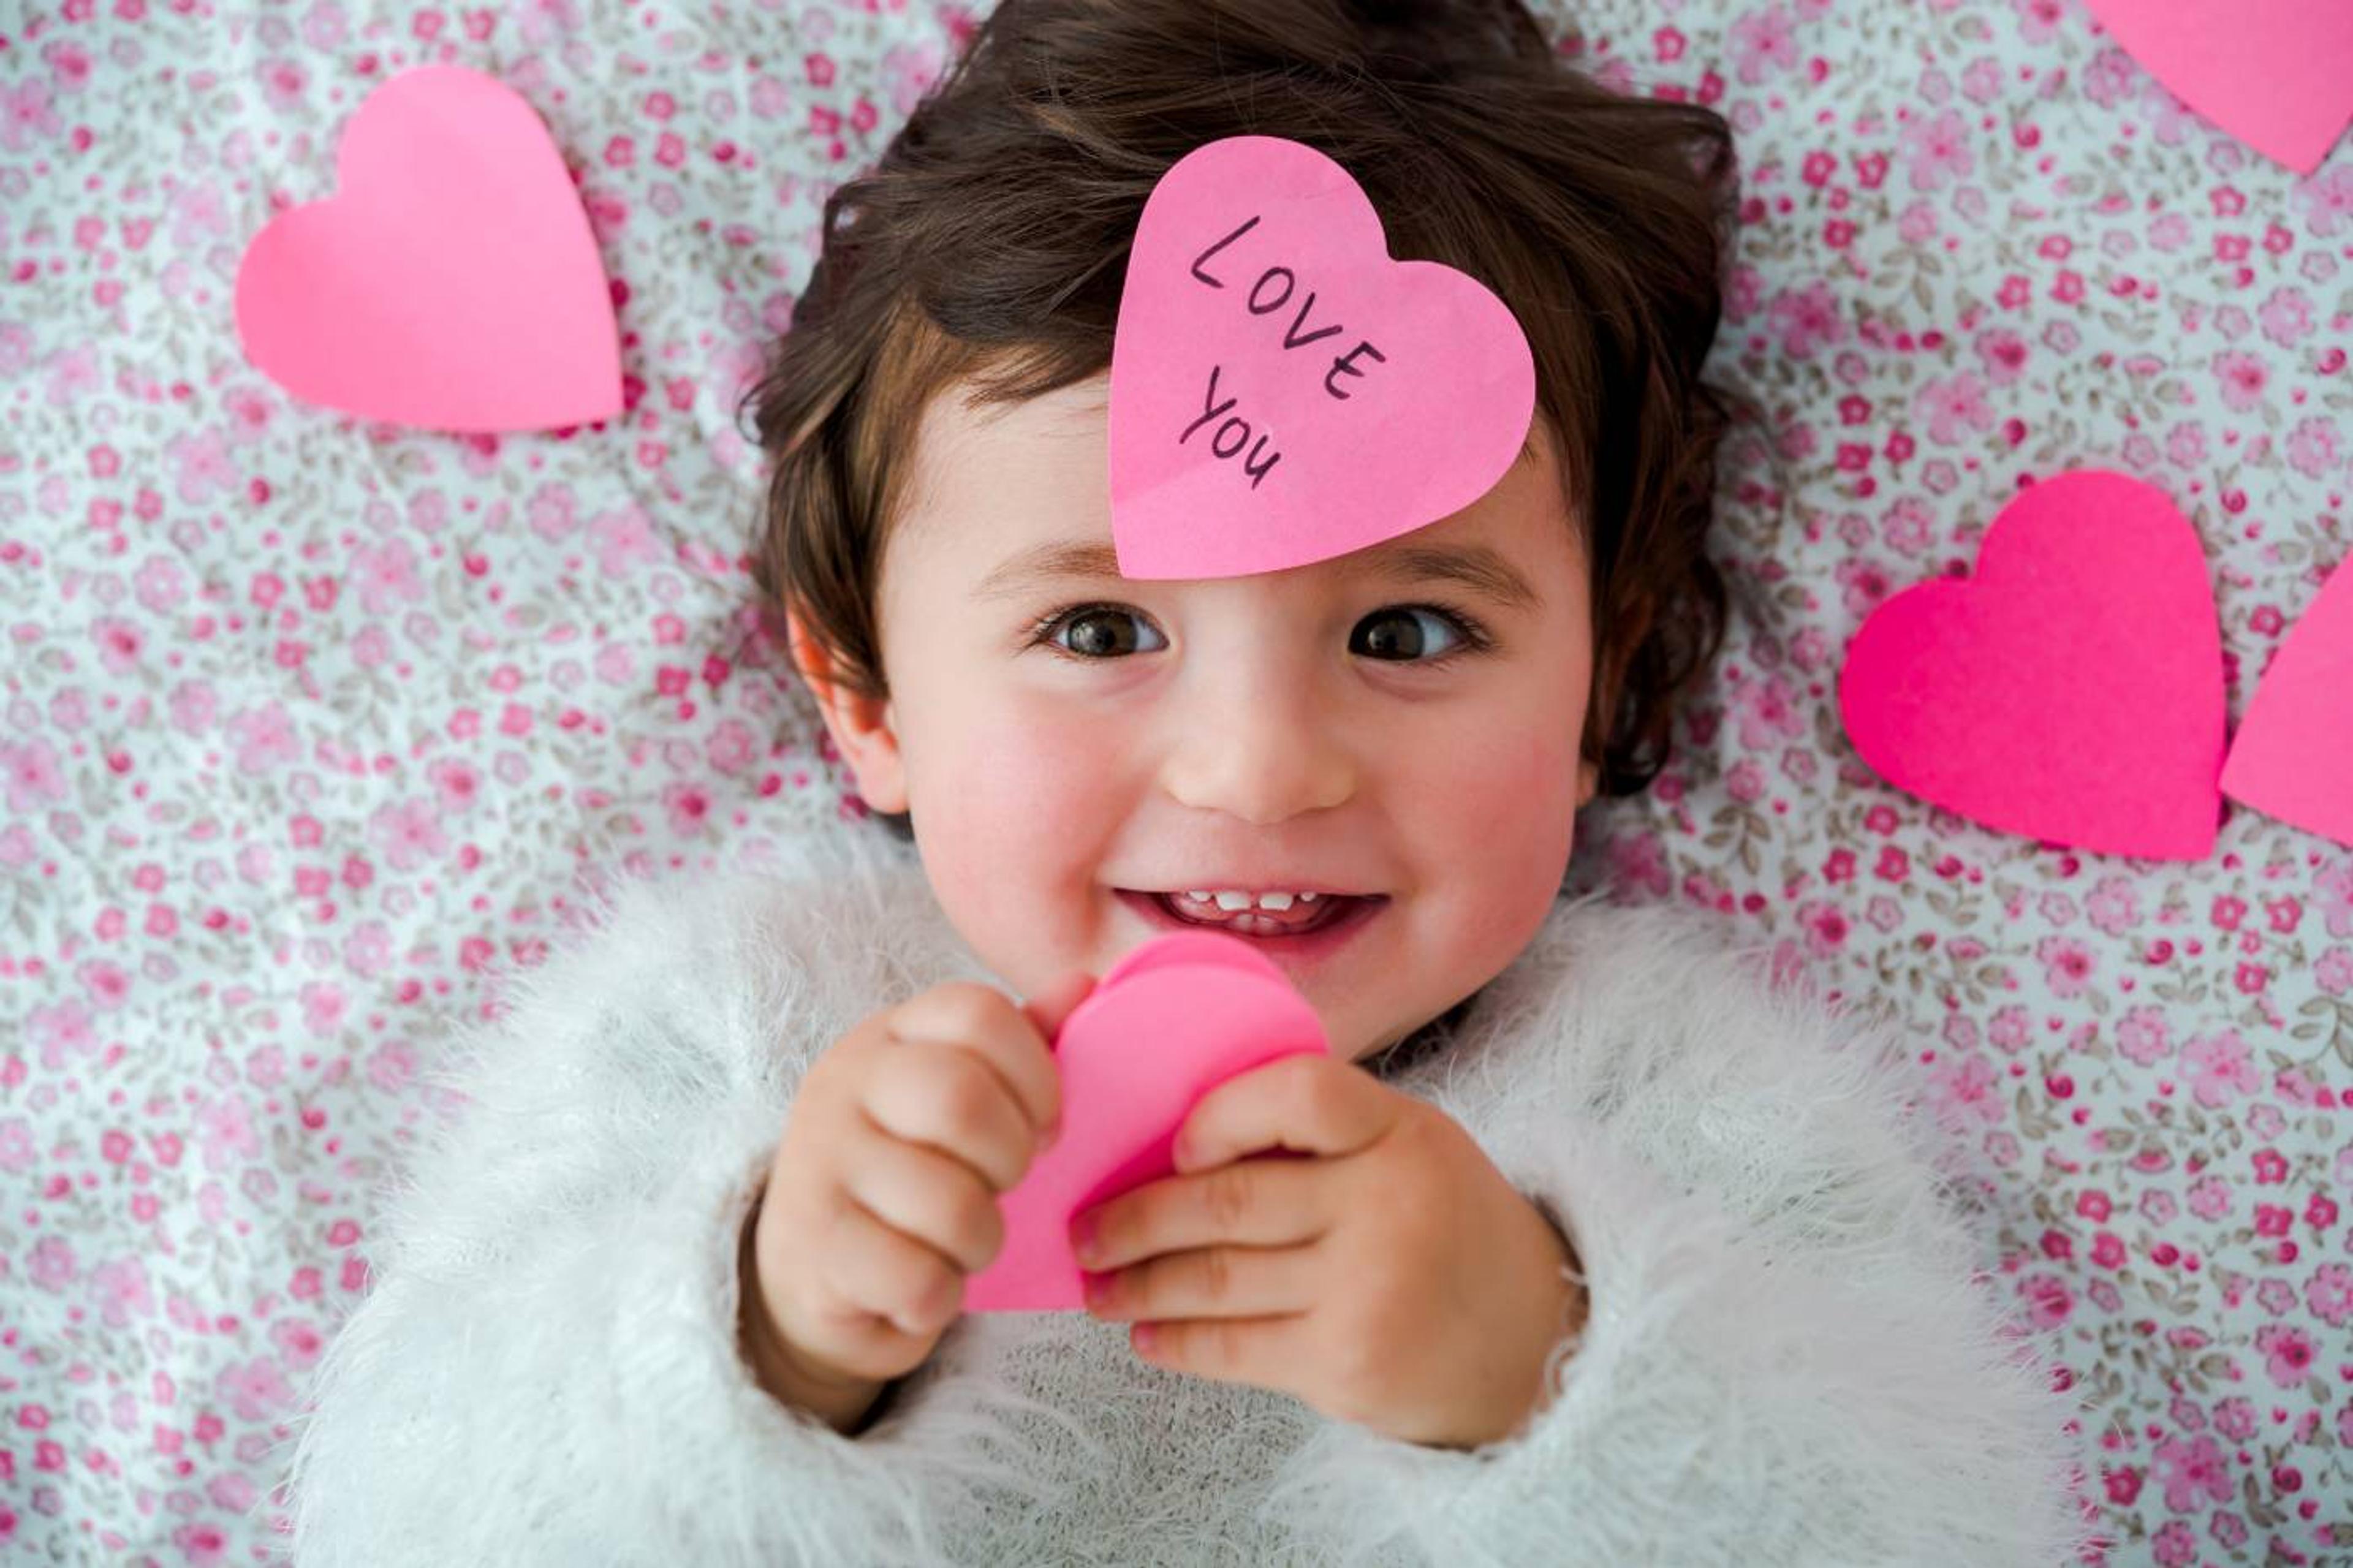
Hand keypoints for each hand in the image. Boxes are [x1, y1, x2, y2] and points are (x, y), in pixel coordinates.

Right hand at [747, 970, 1096, 1403]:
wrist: (812, 1272)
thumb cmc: (910, 1171)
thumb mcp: (959, 1095)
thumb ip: (1020, 1045)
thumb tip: (1083, 986)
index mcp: (890, 1035)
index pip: (980, 1013)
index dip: (1037, 1075)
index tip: (1046, 1127)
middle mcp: (844, 1084)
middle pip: (963, 1099)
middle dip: (1010, 1159)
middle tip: (1001, 1186)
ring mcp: (819, 1162)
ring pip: (951, 1204)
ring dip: (982, 1240)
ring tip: (963, 1241)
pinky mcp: (812, 1245)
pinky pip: (917, 1277)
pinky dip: (940, 1294)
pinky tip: (924, 1282)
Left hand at [1068, 1054, 1588, 1449]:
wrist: (1534, 1338)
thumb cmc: (1443, 1221)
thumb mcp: (1408, 1145)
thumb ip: (1319, 1131)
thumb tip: (1173, 1139)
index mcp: (1399, 1132)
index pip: (1298, 1094)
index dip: (1220, 1115)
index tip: (1172, 1146)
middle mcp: (1387, 1205)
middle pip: (1226, 1204)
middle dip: (1133, 1220)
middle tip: (1082, 1229)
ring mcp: (1367, 1289)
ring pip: (1214, 1281)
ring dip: (1136, 1285)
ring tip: (1097, 1287)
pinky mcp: (1348, 1364)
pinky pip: (1233, 1349)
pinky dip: (1175, 1343)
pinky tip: (1146, 1335)